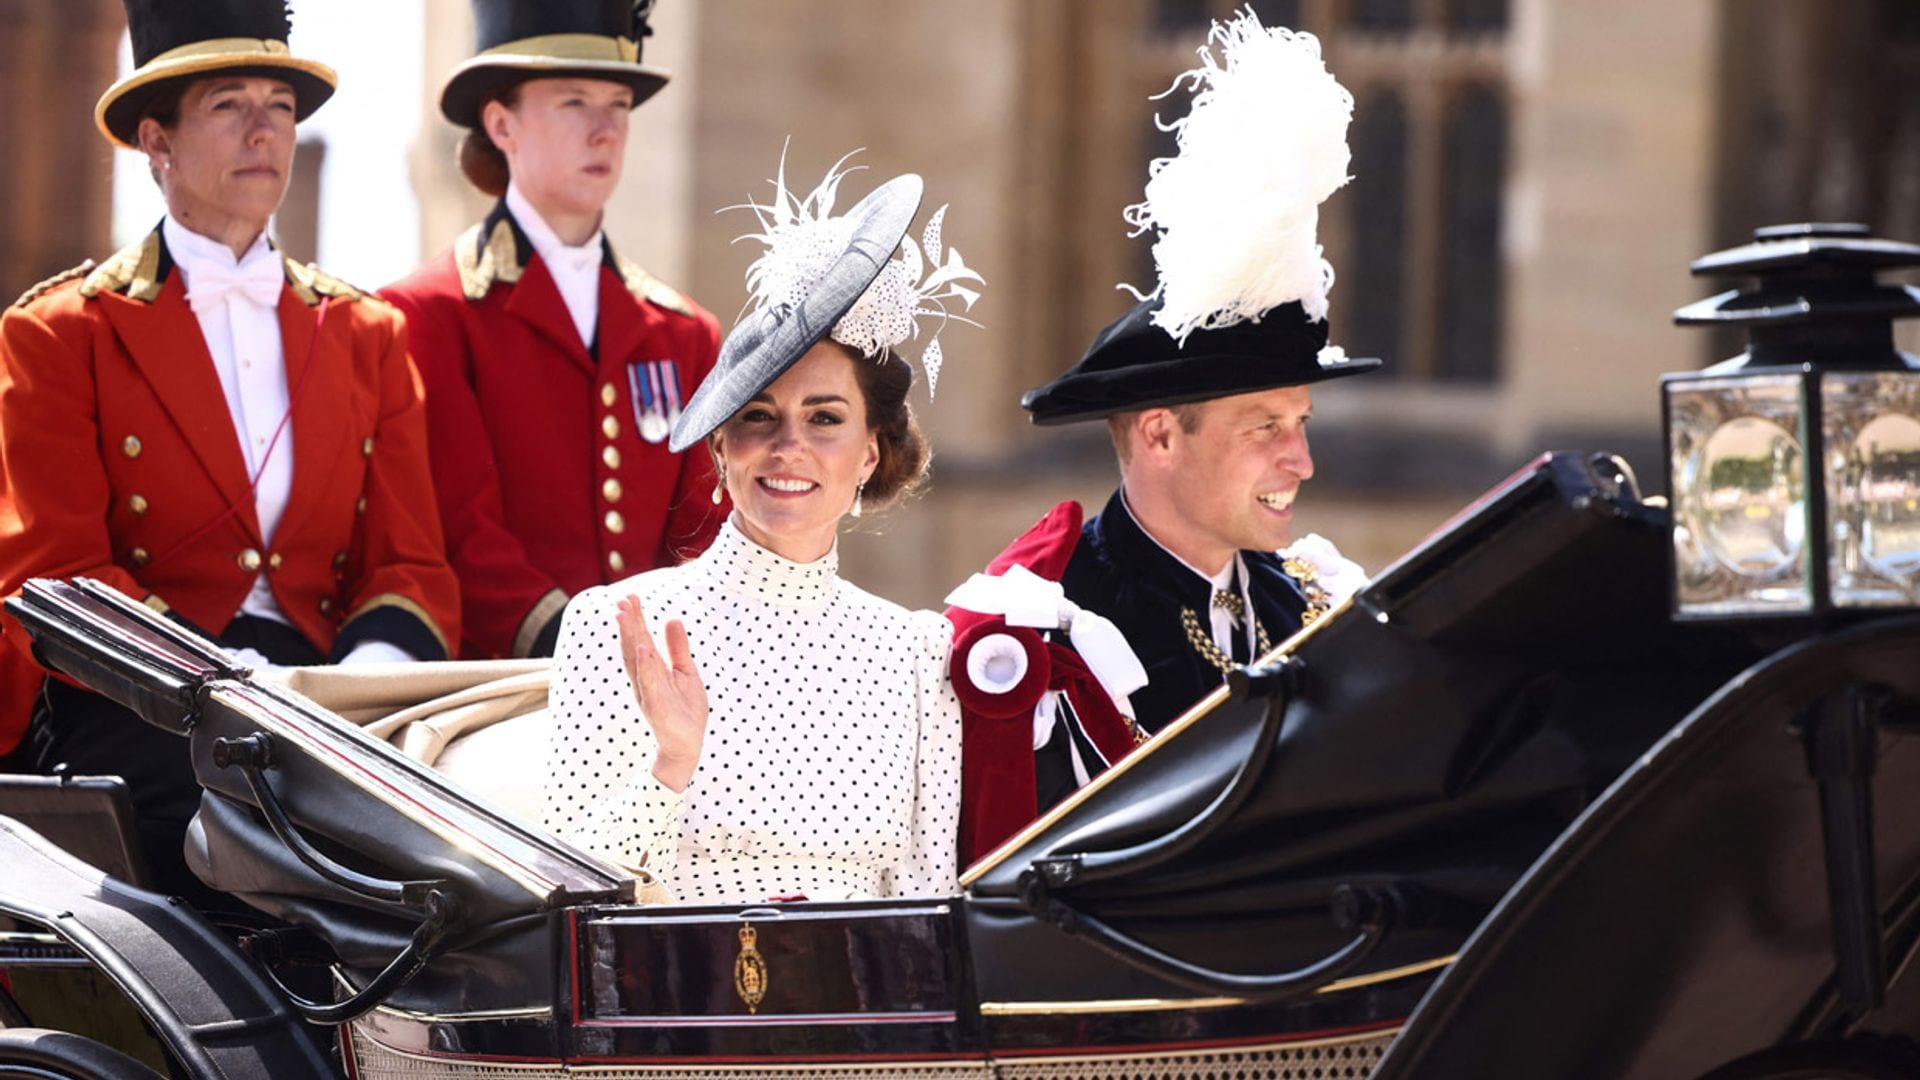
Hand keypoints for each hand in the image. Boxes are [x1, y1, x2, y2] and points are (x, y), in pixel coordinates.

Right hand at [616, 595, 707, 791]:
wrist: (687, 745)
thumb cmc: (684, 710)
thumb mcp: (685, 672)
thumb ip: (677, 648)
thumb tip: (672, 619)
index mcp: (651, 670)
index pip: (640, 639)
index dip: (634, 619)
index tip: (629, 597)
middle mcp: (645, 679)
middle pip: (634, 646)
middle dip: (628, 624)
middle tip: (621, 599)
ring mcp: (649, 692)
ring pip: (638, 661)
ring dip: (631, 638)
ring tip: (626, 615)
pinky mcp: (657, 707)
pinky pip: (650, 683)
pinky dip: (646, 666)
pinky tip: (643, 649)